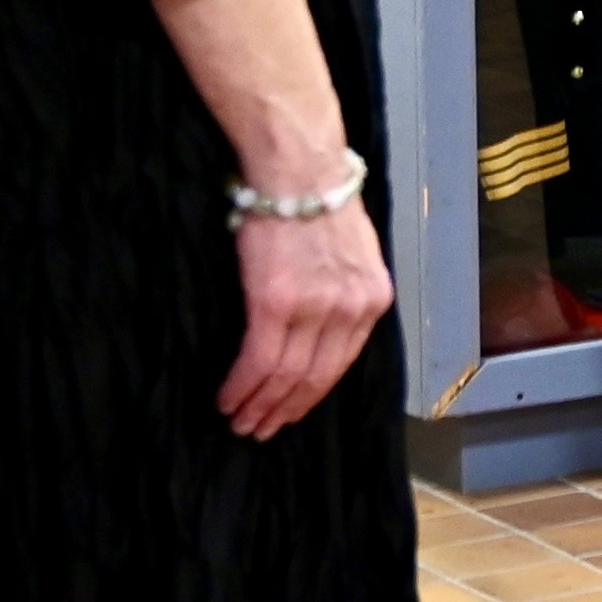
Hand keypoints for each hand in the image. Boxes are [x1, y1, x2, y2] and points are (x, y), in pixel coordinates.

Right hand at [221, 198, 390, 440]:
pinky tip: (229, 399)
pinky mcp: (277, 303)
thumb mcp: (354, 252)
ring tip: (241, 422)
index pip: (341, 364)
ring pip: (286, 376)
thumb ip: (345, 290)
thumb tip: (323, 327)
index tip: (291, 413)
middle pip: (315, 378)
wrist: (298, 170)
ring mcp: (315, 309)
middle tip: (261, 430)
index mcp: (373, 300)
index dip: (312, 394)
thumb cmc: (317, 201)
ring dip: (260, 405)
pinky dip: (242, 386)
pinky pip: (260, 360)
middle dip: (286, 410)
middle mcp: (350, 310)